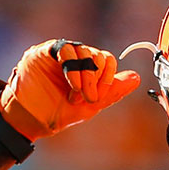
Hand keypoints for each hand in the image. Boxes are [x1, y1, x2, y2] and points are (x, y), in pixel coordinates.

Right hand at [0, 39, 139, 140]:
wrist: (32, 119)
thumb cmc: (59, 112)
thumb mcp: (92, 104)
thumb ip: (113, 91)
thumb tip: (136, 78)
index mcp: (88, 69)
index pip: (107, 60)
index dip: (108, 77)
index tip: (100, 97)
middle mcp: (76, 59)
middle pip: (98, 55)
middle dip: (97, 80)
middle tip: (88, 98)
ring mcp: (61, 54)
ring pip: (84, 52)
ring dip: (85, 77)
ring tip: (76, 95)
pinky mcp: (45, 52)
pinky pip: (66, 50)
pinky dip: (73, 68)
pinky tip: (72, 84)